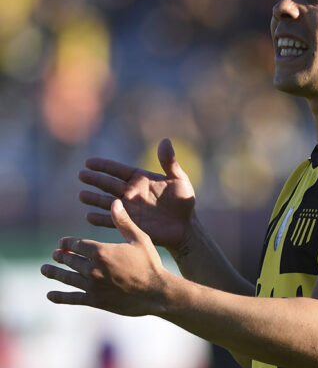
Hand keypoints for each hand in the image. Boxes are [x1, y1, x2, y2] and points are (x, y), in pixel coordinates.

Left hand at [42, 200, 167, 316]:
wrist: (157, 293)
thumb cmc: (150, 264)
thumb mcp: (139, 239)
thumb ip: (123, 222)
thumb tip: (114, 202)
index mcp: (102, 251)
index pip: (76, 244)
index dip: (67, 243)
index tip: (62, 243)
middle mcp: (93, 268)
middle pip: (70, 260)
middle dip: (61, 256)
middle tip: (55, 255)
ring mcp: (92, 286)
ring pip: (67, 277)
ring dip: (54, 273)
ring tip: (45, 269)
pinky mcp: (95, 301)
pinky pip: (72, 298)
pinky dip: (59, 296)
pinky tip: (50, 295)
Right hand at [79, 139, 195, 250]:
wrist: (185, 227)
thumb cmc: (184, 202)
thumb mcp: (179, 180)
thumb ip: (170, 163)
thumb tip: (165, 140)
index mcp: (140, 179)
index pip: (118, 170)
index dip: (104, 166)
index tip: (89, 162)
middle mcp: (131, 193)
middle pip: (108, 184)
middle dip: (94, 179)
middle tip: (81, 175)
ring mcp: (129, 209)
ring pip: (106, 201)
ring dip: (93, 199)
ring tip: (81, 196)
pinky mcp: (130, 223)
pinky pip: (112, 220)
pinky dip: (100, 219)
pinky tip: (89, 216)